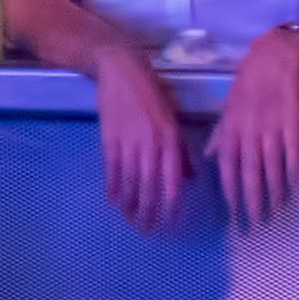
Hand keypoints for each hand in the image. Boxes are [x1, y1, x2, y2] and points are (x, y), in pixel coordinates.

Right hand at [87, 47, 196, 229]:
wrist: (121, 69)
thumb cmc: (151, 93)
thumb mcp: (172, 120)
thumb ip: (179, 152)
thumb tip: (189, 179)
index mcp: (170, 139)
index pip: (172, 180)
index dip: (171, 205)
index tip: (171, 224)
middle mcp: (151, 143)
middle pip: (149, 186)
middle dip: (149, 211)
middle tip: (147, 230)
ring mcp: (129, 141)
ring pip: (130, 181)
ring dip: (130, 203)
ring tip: (130, 219)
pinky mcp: (109, 137)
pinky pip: (111, 168)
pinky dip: (112, 186)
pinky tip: (112, 200)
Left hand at [212, 47, 298, 225]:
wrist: (273, 56)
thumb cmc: (248, 81)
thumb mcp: (227, 107)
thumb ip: (220, 134)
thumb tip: (210, 157)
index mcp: (230, 128)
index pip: (227, 166)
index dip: (230, 191)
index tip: (233, 212)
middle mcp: (248, 131)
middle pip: (249, 173)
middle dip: (252, 200)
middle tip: (255, 223)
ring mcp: (271, 128)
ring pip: (271, 167)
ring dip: (274, 192)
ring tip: (276, 211)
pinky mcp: (292, 123)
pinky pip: (292, 153)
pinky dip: (294, 171)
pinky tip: (295, 187)